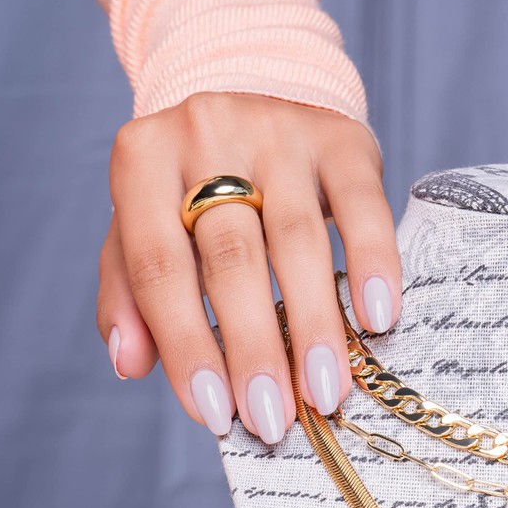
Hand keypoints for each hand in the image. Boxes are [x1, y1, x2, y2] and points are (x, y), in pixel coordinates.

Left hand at [97, 92, 401, 443]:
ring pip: (299, 238)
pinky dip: (373, 263)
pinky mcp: (341, 138)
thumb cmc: (190, 181)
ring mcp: (278, 129)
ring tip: (325, 391)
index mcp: (143, 161)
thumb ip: (127, 292)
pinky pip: (362, 206)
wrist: (251, 90)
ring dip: (314, 323)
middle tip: (271, 418)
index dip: (186, 345)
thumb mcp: (141, 223)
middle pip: (231, 257)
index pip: (159, 267)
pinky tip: (380, 320)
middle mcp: (207, 132)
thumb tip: (130, 363)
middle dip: (252, 347)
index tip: (212, 414)